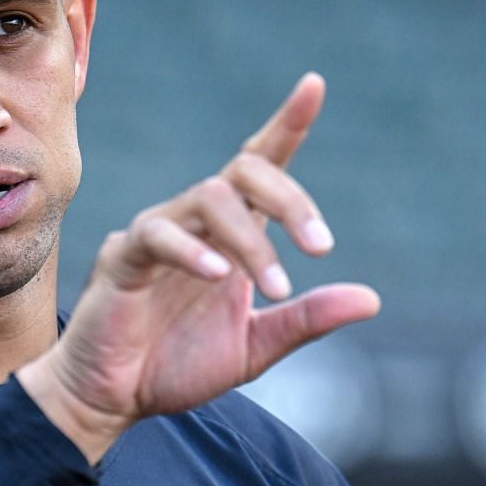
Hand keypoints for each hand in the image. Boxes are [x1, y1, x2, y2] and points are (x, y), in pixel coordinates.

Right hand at [17, 72, 379, 461]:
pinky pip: (158, 234)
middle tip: (321, 248)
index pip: (262, 165)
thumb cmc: (177, 364)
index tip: (314, 85)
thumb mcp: (256, 346)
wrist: (113, 401)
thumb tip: (373, 299)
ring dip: (253, 242)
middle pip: (246, 170)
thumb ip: (307, 319)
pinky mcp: (123, 257)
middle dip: (291, 199)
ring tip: (278, 287)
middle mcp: (198, 221)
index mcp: (233, 233)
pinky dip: (194, 251)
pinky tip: (219, 275)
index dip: (286, 123)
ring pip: (211, 199)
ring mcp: (158, 233)